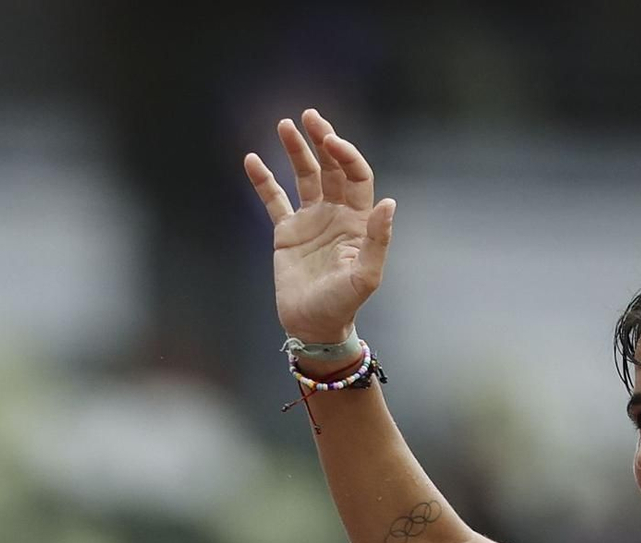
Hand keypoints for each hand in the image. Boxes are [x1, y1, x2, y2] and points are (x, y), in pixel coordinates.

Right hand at [243, 108, 395, 346]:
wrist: (313, 326)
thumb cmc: (342, 305)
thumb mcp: (364, 277)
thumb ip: (377, 240)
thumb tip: (388, 203)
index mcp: (357, 220)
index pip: (356, 175)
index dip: (346, 154)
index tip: (330, 141)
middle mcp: (335, 214)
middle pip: (331, 167)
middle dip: (322, 139)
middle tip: (309, 117)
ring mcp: (311, 220)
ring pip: (304, 175)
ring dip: (296, 149)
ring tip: (285, 125)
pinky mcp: (287, 231)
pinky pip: (274, 198)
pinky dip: (263, 179)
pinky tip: (252, 159)